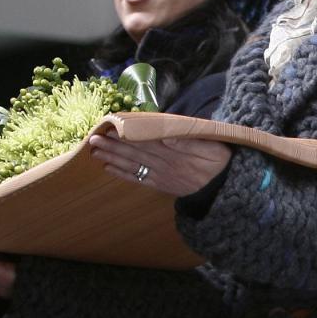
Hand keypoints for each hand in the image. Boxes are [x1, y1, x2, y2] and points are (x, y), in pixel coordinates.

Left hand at [87, 134, 231, 195]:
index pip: (146, 142)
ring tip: (95, 151)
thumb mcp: (213, 147)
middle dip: (113, 146)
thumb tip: (166, 134)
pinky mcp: (161, 185)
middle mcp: (165, 165)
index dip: (127, 136)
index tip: (111, 128)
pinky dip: (123, 174)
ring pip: (133, 165)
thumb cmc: (219, 163)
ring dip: (113, 158)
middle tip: (93, 139)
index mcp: (175, 153)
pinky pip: (138, 179)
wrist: (223, 189)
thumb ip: (189, 141)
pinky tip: (108, 168)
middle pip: (135, 153)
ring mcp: (161, 177)